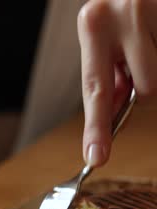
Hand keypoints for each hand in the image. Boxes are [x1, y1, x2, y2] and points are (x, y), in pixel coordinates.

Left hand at [77, 0, 156, 166]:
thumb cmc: (122, 11)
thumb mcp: (106, 38)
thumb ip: (109, 78)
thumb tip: (111, 115)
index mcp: (93, 25)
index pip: (96, 90)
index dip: (97, 128)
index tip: (95, 157)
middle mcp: (120, 14)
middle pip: (147, 91)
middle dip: (149, 88)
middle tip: (144, 60)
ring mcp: (151, 7)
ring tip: (153, 42)